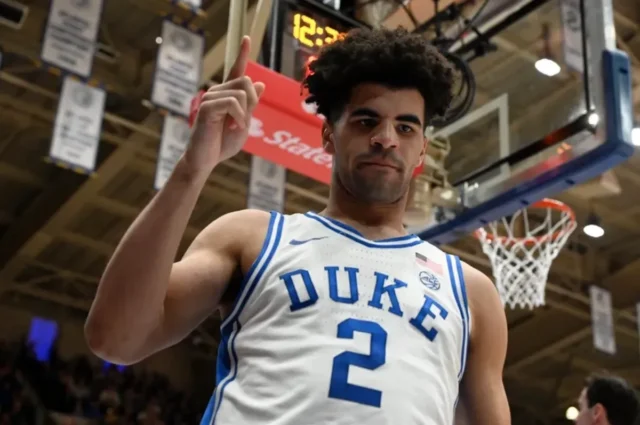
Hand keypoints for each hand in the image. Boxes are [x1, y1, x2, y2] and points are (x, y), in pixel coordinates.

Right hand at [185, 36, 264, 171]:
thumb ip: (250, 104)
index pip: (236, 71)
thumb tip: (259, 83)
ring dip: (244, 114)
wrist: (207, 159)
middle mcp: (217, 92)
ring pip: (241, 94)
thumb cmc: (223, 143)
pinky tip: (234, 128)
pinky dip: (239, 117)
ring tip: (236, 128)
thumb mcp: (244, 122)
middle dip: (251, 103)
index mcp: (227, 95)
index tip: (246, 38)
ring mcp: (210, 98)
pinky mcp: (207, 107)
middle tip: (243, 123)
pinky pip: (232, 103)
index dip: (241, 54)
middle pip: (245, 81)